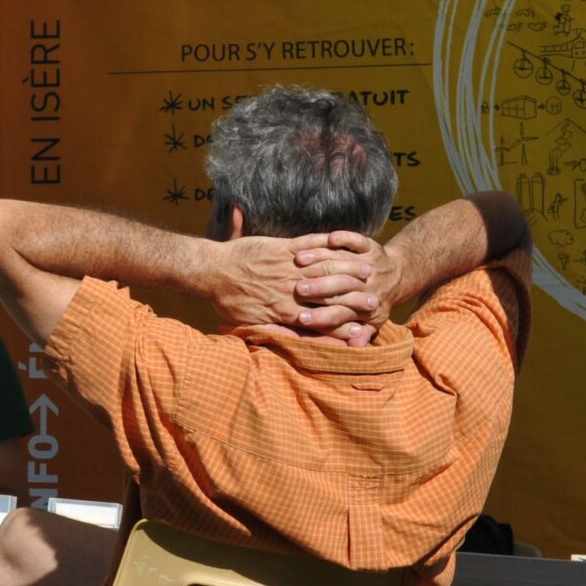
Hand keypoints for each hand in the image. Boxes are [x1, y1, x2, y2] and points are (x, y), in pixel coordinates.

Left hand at [212, 234, 367, 327]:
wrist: (210, 272)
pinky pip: (307, 245)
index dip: (343, 325)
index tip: (363, 328)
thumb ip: (275, 331)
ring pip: (323, 270)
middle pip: (329, 296)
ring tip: (367, 270)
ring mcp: (286, 268)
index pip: (321, 321)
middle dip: (353, 299)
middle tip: (375, 300)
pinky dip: (324, 243)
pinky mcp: (280, 249)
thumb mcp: (250, 323)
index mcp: (285, 312)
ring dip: (346, 269)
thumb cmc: (227, 301)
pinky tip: (338, 242)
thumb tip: (296, 343)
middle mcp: (290, 291)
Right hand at [288, 230, 395, 335]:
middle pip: (340, 286)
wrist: (399, 274)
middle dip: (319, 287)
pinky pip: (356, 240)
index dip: (321, 317)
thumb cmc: (377, 301)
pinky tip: (330, 238)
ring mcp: (369, 262)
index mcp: (366, 307)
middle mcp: (368, 284)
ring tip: (301, 261)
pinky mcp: (369, 246)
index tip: (301, 318)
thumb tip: (355, 346)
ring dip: (323, 260)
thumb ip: (362, 333)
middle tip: (299, 289)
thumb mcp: (374, 321)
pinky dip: (345, 238)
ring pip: (344, 261)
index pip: (340, 314)